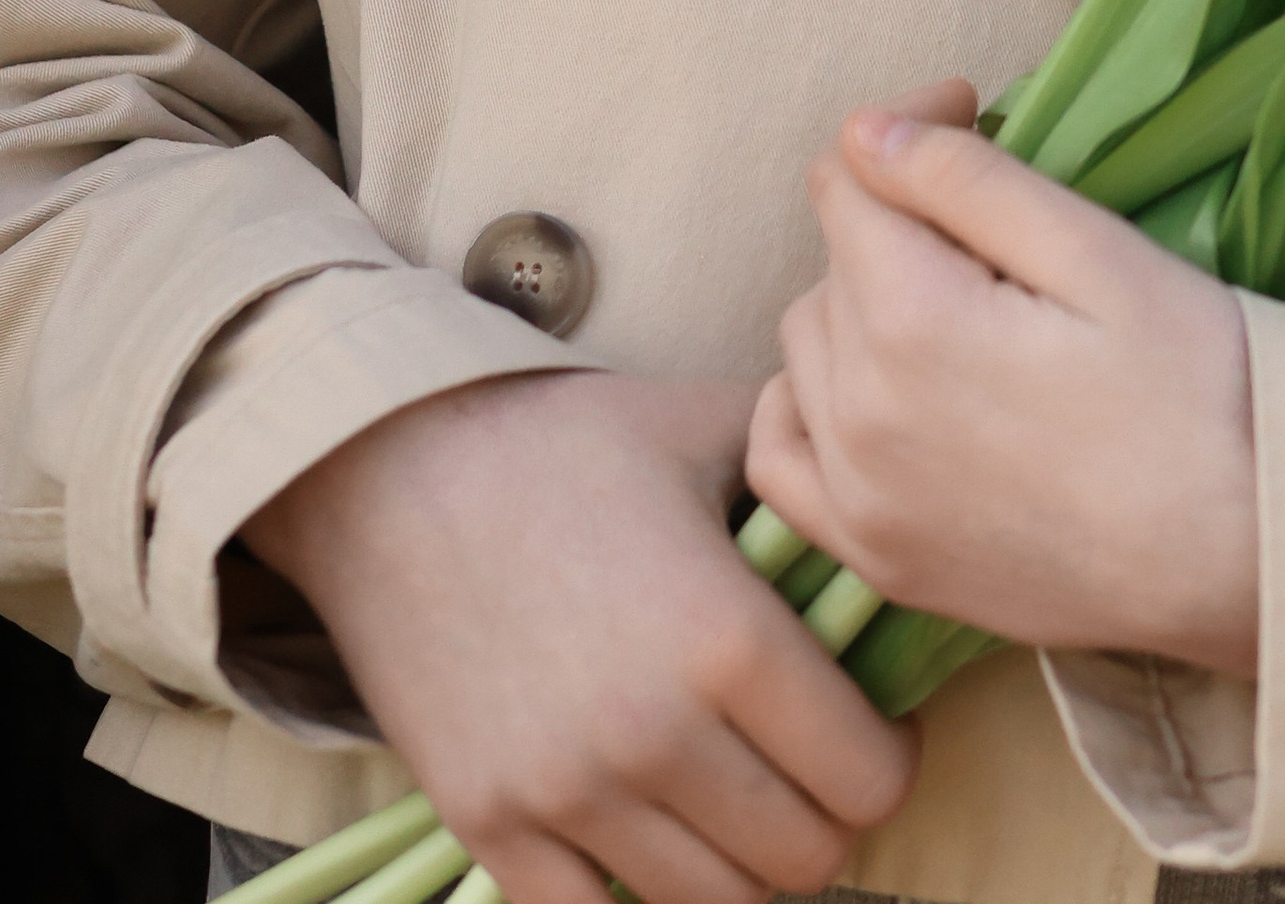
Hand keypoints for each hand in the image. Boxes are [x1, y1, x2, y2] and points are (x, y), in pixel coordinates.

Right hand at [242, 366, 916, 903]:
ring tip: (737, 792)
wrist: (391, 470)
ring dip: (743, 862)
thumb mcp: (708, 428)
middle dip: (827, 815)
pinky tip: (652, 827)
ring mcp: (566, 795)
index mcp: (725, 637)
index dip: (890, 757)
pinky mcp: (490, 827)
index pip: (869, 777)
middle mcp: (653, 734)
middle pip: (802, 859)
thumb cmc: (566, 441)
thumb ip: (810, 474)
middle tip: (811, 764)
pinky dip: (637, 892)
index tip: (875, 727)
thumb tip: (894, 498)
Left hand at [745, 81, 1258, 677]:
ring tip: (966, 309)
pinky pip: (782, 462)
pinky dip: (809, 410)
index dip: (912, 124)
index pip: (849, 173)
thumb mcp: (1099, 252)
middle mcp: (859, 414)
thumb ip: (966, 182)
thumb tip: (865, 132)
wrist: (1252, 552)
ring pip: (809, 346)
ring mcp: (861, 500)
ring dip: (863, 307)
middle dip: (902, 219)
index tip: (976, 114)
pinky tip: (874, 393)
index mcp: (912, 319)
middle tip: (1003, 231)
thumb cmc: (1198, 386)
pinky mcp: (879, 562)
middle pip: (833, 259)